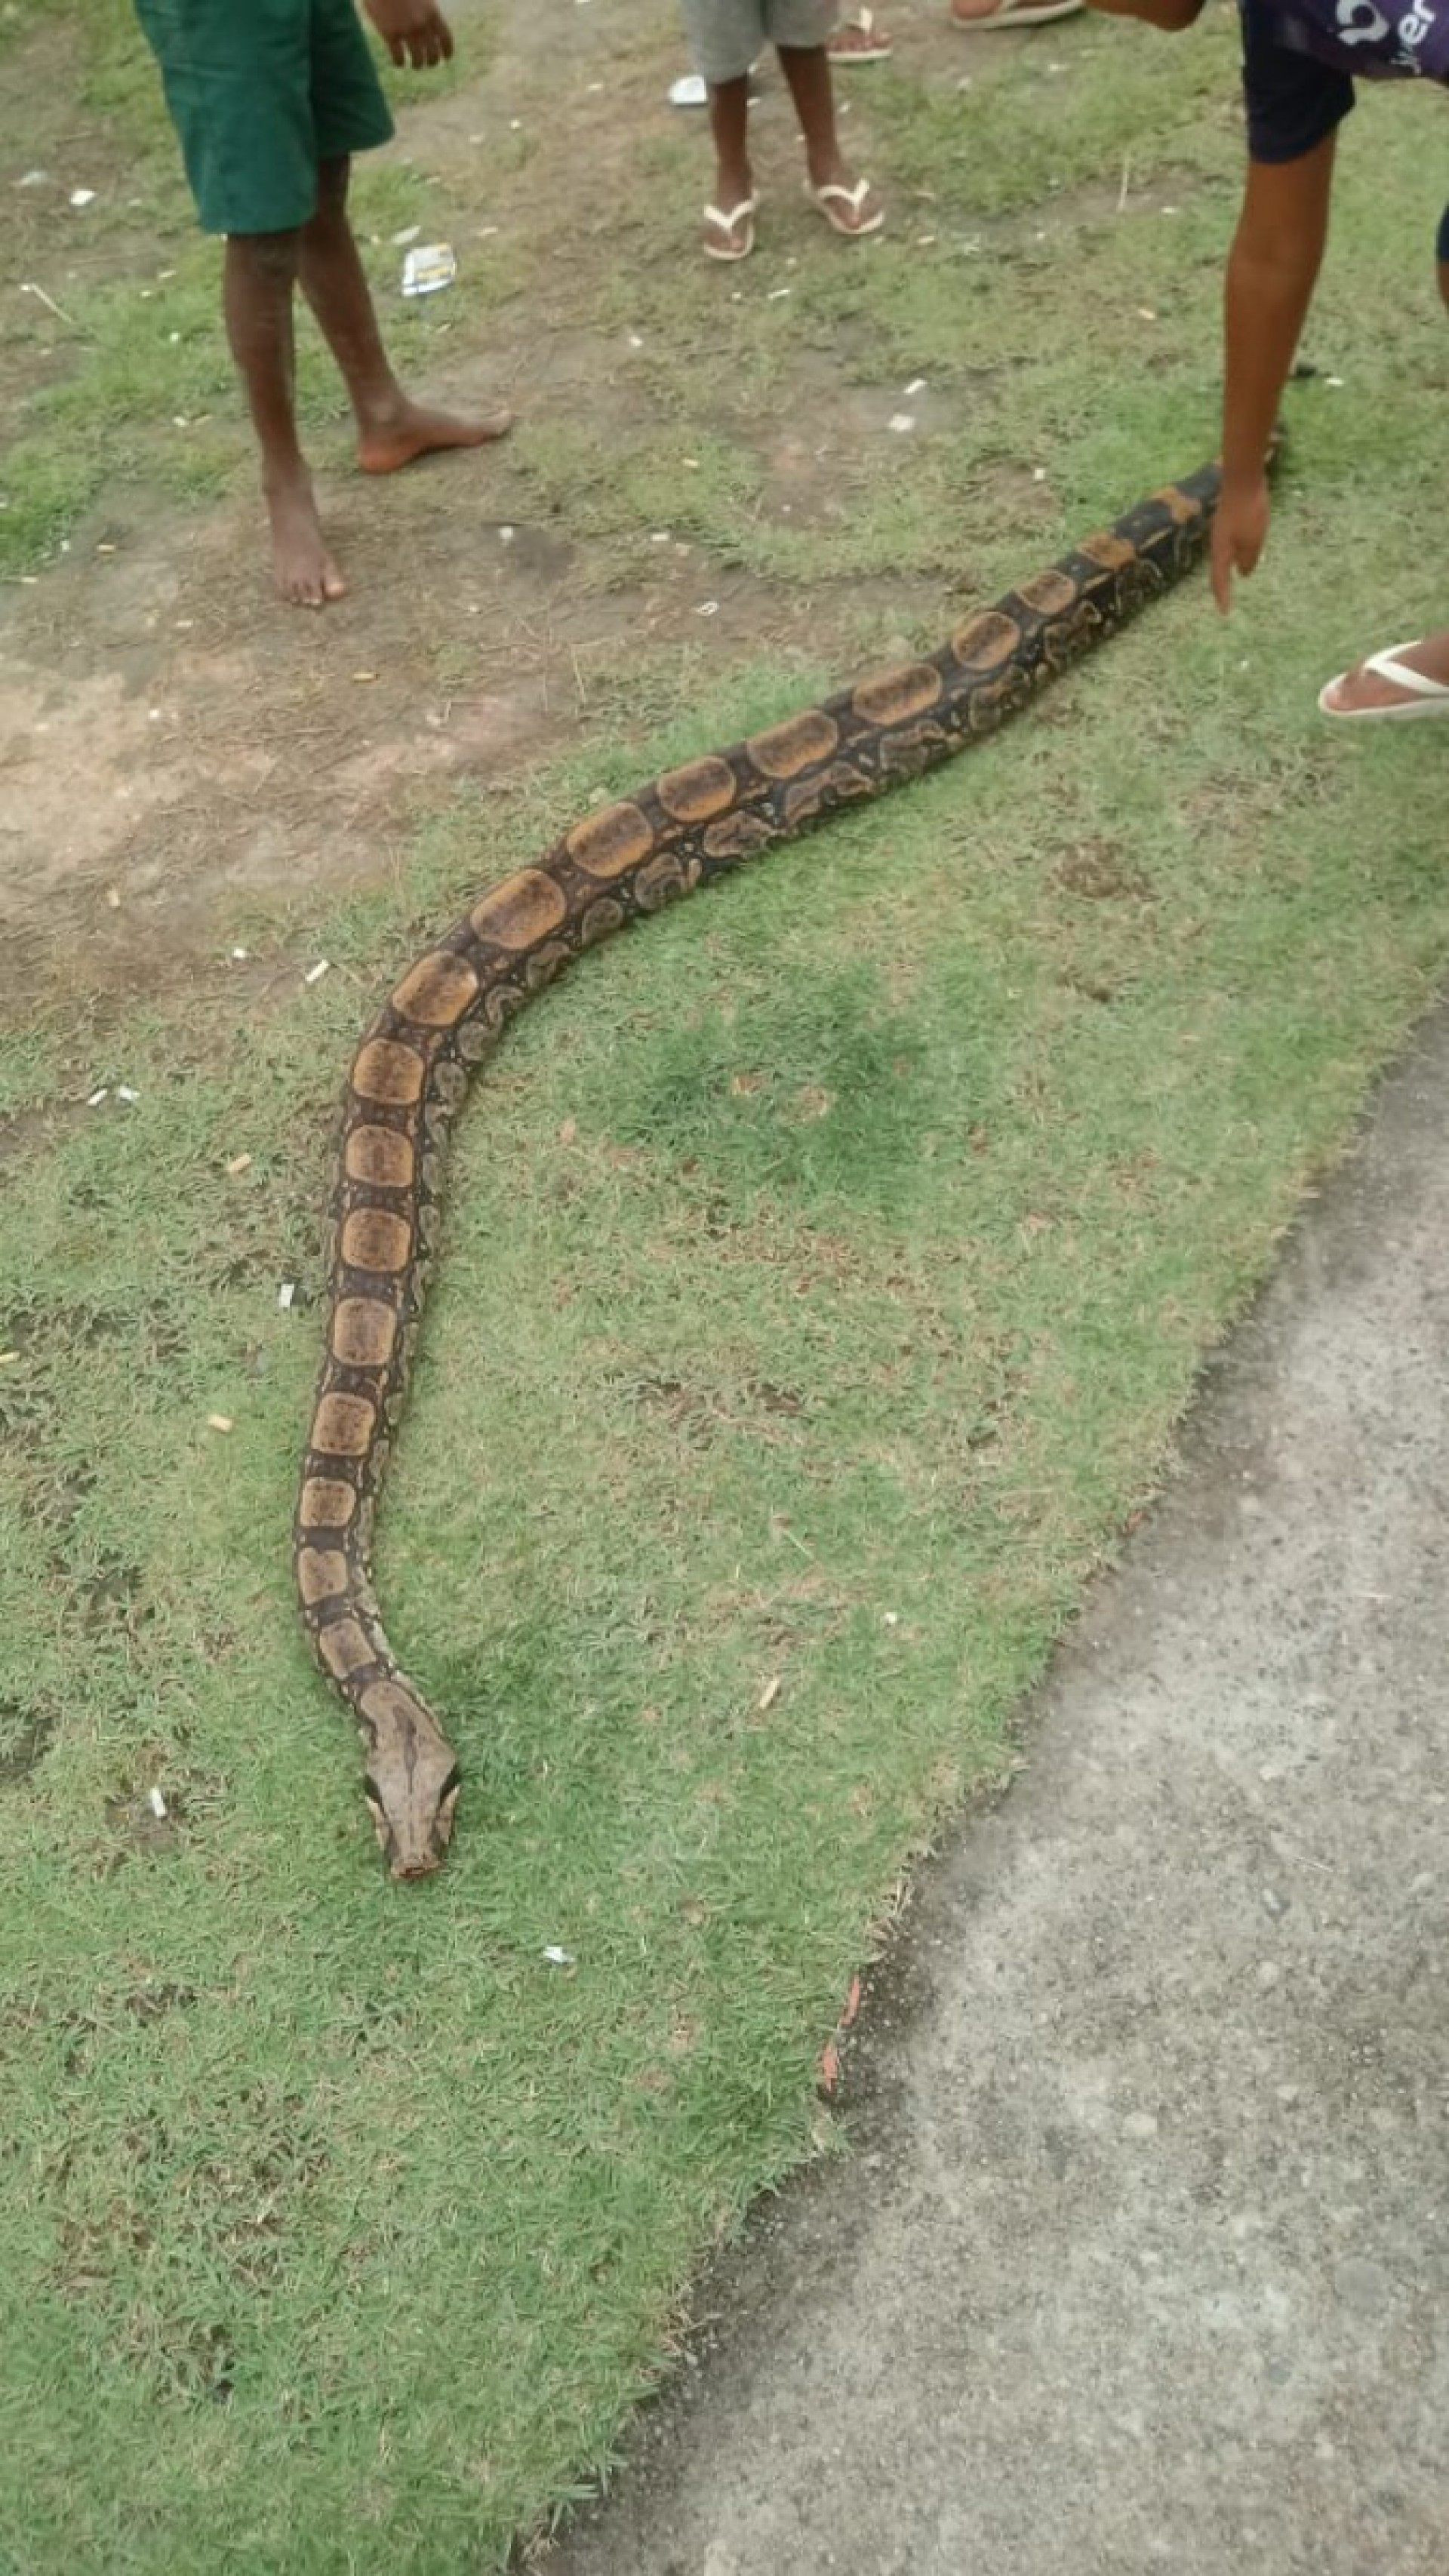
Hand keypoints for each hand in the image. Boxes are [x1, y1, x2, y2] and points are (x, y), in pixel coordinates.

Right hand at [365, 0, 453, 69]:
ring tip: (414, 64)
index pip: (446, 39)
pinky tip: (399, 63)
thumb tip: (432, 22)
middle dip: (432, 61)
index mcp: (433, 13)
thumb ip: (429, 8)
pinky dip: (399, 63)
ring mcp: (406, 31)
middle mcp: (422, 25)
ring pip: (417, 59)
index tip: (446, 58)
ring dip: (417, 64)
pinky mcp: (390, 34)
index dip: (447, 52)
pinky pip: (398, 57)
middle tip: (428, 63)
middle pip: (433, 54)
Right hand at [1210, 472, 1269, 613]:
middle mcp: (1217, 543)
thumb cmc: (1248, 512)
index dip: (1222, 597)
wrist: (1242, 480)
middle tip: (1224, 600)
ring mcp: (1222, 531)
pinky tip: (1240, 553)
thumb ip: (1248, 560)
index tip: (1225, 612)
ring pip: (1222, 556)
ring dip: (1225, 570)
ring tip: (1230, 581)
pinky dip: (1233, 555)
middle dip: (1220, 586)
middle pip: (1217, 569)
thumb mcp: (1253, 541)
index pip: (1219, 580)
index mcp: (1221, 552)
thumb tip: (1244, 573)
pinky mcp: (1228, 520)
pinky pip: (1229, 544)